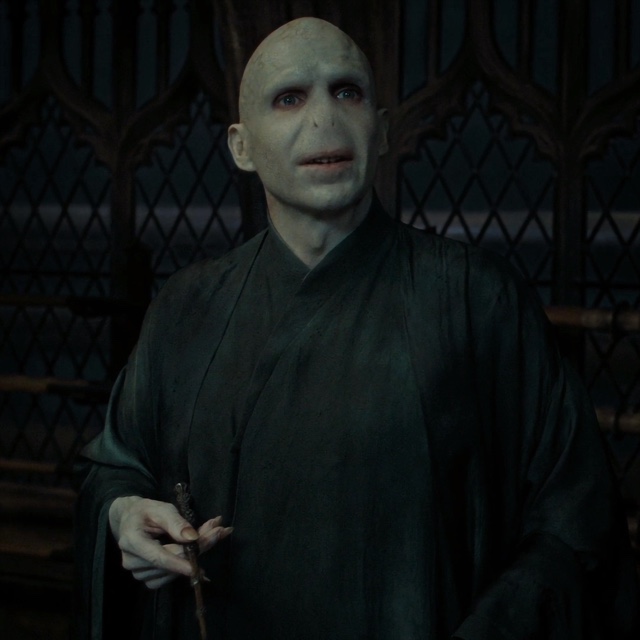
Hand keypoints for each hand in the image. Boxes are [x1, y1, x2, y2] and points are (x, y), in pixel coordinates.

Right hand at [108, 496, 231, 588]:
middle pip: (170, 563)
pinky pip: (170, 576)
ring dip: (194, 555)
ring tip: (210, 535)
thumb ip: (176, 523)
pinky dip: (185, 564)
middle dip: (198, 548)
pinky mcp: (147, 578)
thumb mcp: (160, 508)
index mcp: (132, 541)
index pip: (158, 558)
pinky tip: (195, 551)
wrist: (129, 519)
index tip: (198, 568)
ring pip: (173, 571)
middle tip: (219, 531)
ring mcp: (138, 573)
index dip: (180, 564)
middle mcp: (132, 562)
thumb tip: (193, 538)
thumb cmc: (145, 512)